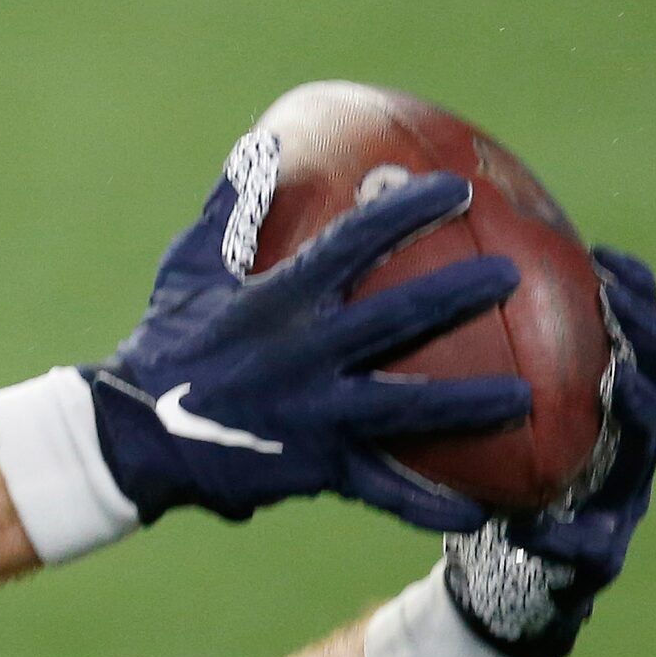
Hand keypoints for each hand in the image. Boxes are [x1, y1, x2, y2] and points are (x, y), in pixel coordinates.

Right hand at [88, 146, 529, 532]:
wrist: (129, 437)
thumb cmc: (163, 344)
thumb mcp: (189, 269)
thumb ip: (232, 210)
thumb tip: (265, 145)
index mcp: (278, 301)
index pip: (353, 244)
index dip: (407, 213)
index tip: (458, 189)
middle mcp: (303, 356)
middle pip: (398, 318)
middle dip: (460, 293)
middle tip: (511, 276)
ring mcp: (313, 415)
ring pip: (406, 407)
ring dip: (470, 405)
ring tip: (525, 399)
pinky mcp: (314, 468)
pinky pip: (382, 489)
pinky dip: (429, 503)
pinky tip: (480, 511)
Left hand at [441, 248, 655, 656]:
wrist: (500, 578)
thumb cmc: (488, 483)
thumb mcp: (472, 423)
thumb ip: (461, 369)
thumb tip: (407, 287)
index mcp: (599, 410)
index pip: (625, 340)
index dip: (628, 296)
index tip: (602, 252)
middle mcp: (619, 448)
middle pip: (649, 383)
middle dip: (642, 340)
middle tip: (615, 303)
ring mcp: (617, 502)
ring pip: (638, 453)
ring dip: (634, 416)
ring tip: (618, 386)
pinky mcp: (594, 561)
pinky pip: (585, 548)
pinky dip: (563, 536)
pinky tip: (533, 526)